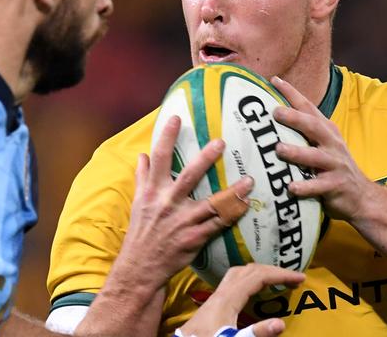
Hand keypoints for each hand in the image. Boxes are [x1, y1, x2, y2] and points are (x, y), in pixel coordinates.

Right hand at [118, 115, 252, 290]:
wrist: (139, 268)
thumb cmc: (141, 232)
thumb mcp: (137, 203)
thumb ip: (142, 178)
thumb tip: (142, 155)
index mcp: (151, 192)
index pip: (159, 159)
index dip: (166, 137)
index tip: (177, 117)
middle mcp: (167, 204)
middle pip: (188, 176)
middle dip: (205, 159)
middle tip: (221, 142)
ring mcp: (182, 222)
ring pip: (211, 203)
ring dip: (232, 191)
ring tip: (249, 180)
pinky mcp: (195, 238)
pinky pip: (218, 224)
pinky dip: (232, 215)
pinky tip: (246, 205)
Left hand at [179, 263, 305, 336]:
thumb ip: (256, 333)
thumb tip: (281, 323)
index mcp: (228, 298)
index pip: (259, 276)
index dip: (281, 275)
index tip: (300, 278)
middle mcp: (221, 293)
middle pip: (250, 270)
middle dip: (273, 271)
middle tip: (292, 279)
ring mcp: (215, 297)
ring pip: (240, 273)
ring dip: (260, 273)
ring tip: (275, 280)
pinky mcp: (212, 305)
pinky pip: (234, 282)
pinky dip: (249, 279)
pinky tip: (252, 291)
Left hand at [270, 76, 374, 221]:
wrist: (361, 195)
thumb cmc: (333, 167)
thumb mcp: (324, 145)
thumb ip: (304, 133)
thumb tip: (273, 118)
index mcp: (327, 131)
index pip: (309, 108)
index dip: (293, 94)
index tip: (274, 80)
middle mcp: (332, 144)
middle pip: (314, 127)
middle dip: (296, 118)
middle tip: (276, 112)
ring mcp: (335, 164)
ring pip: (316, 156)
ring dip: (297, 152)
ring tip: (279, 149)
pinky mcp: (336, 185)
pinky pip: (319, 186)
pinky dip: (305, 186)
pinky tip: (291, 187)